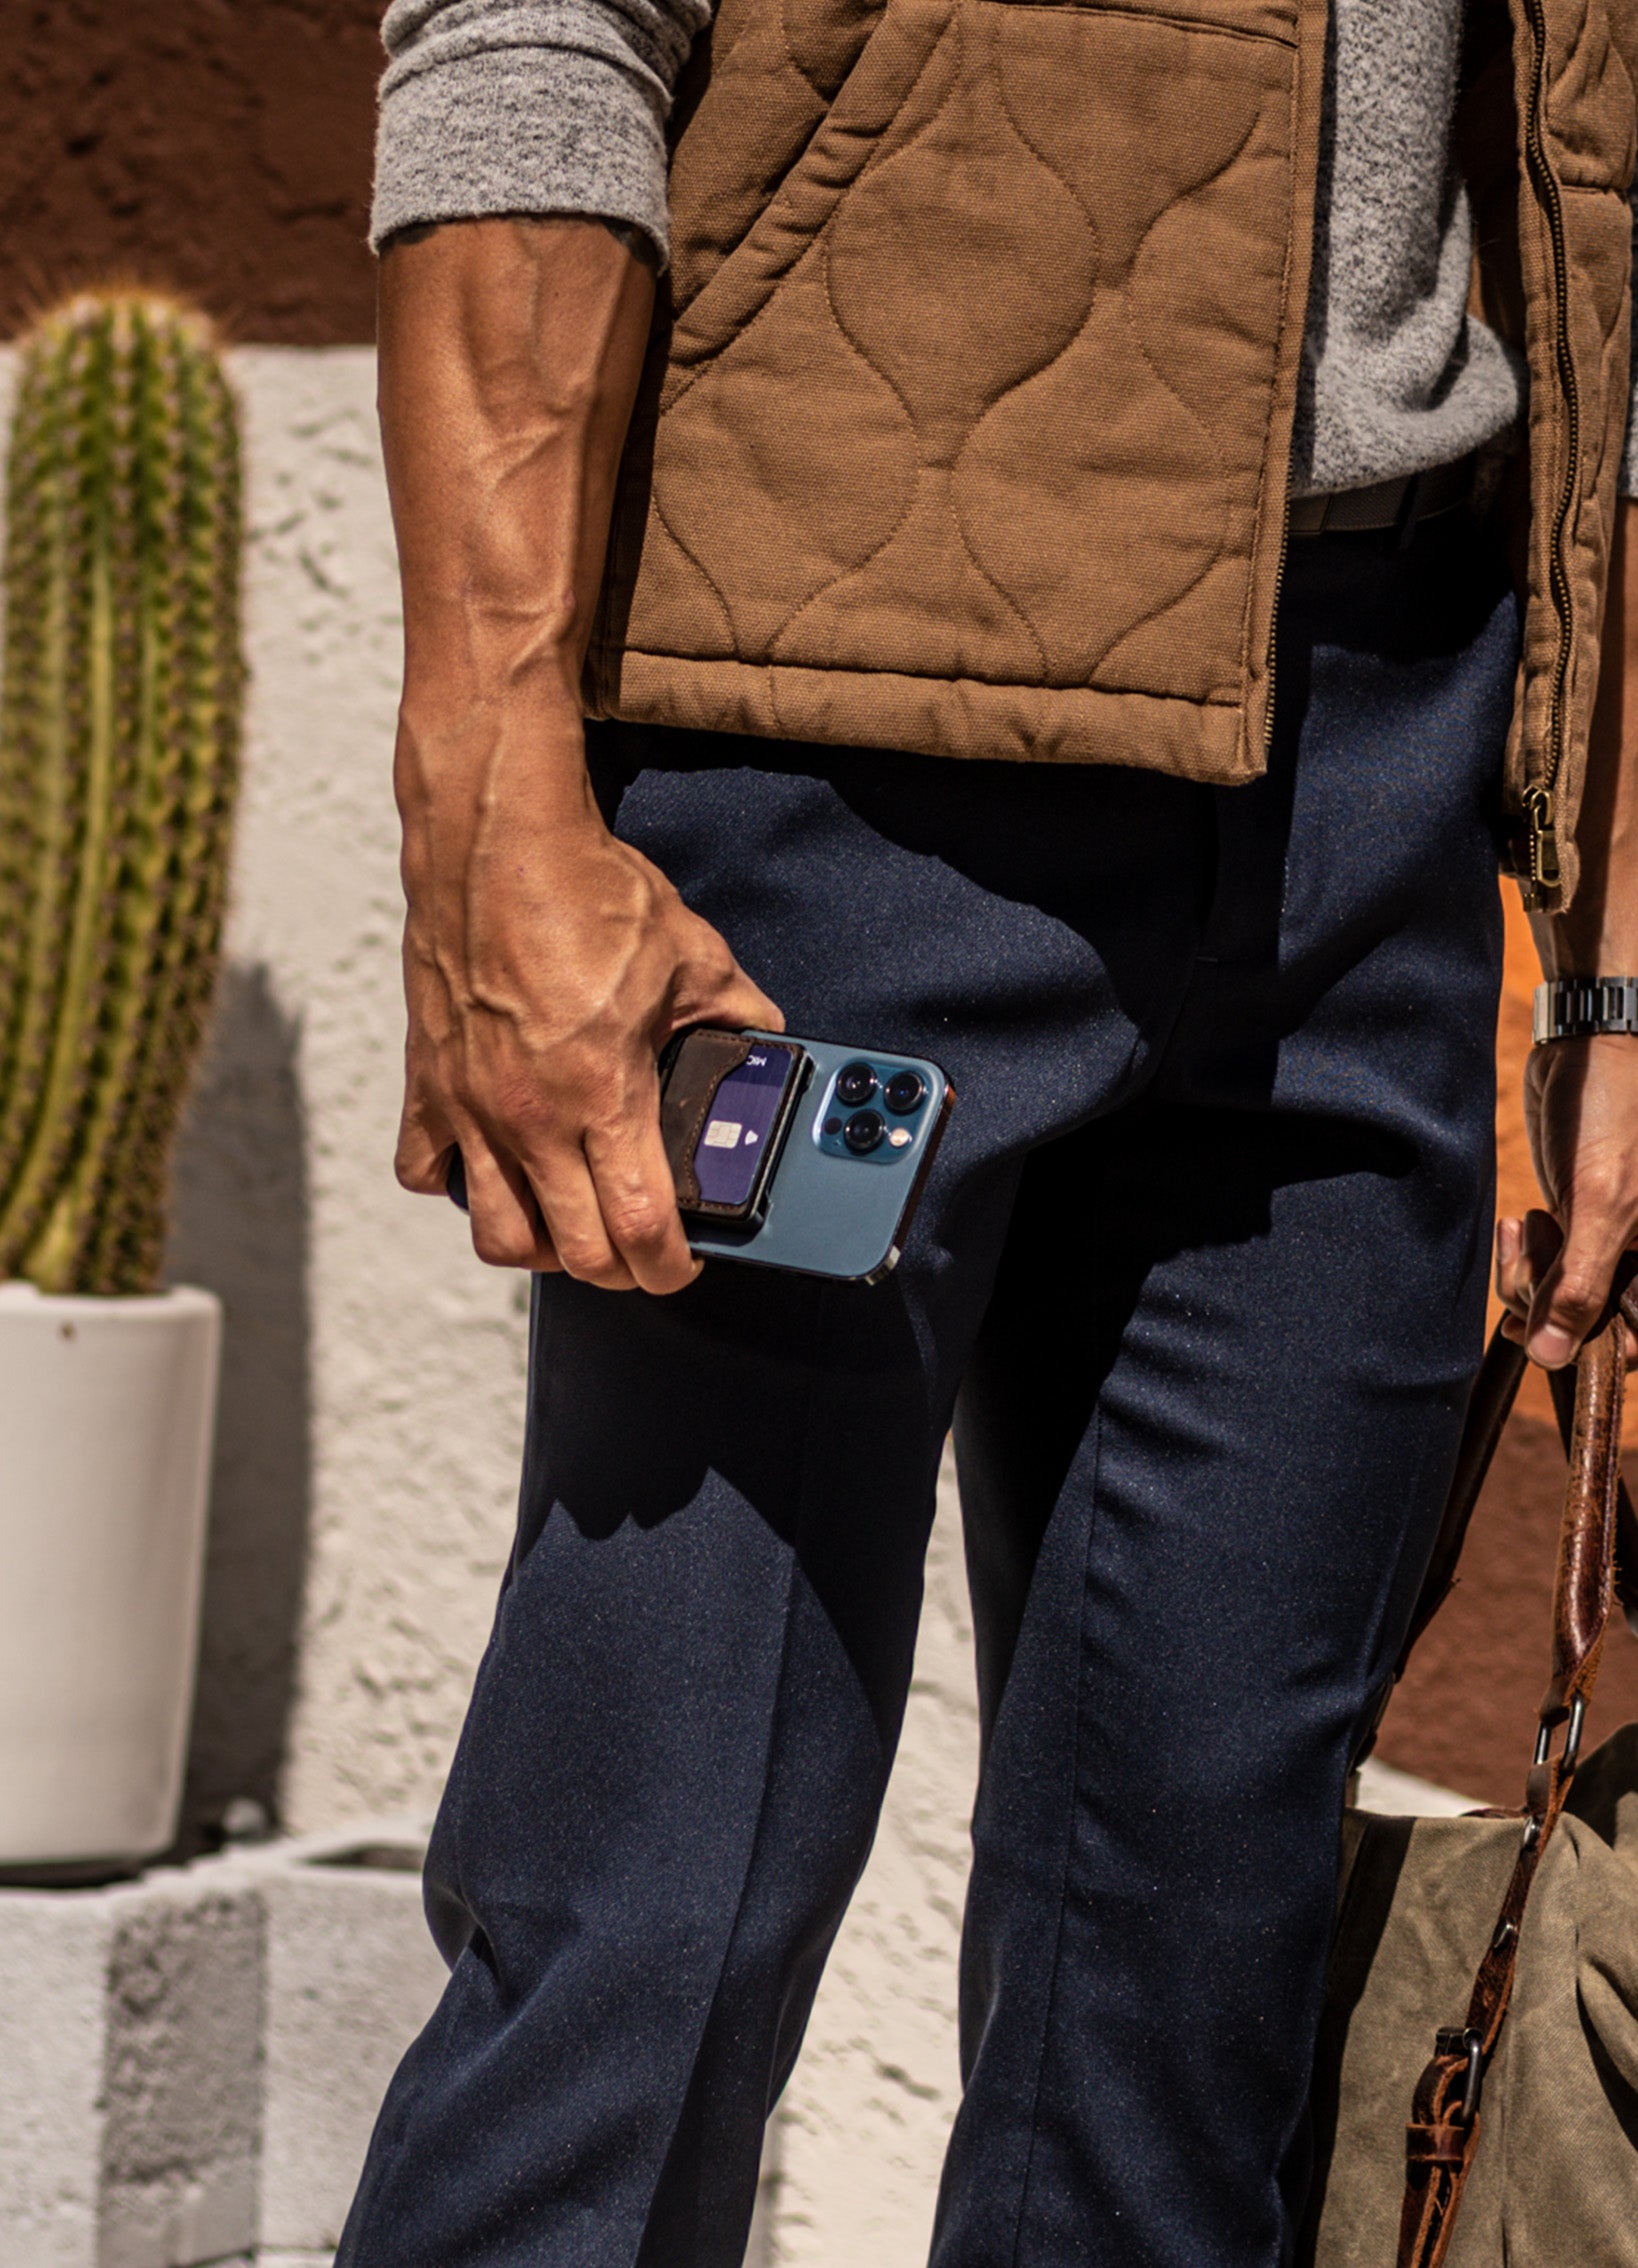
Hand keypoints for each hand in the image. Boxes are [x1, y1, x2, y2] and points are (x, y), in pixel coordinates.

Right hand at [394, 699, 781, 1291]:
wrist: (498, 840)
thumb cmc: (587, 891)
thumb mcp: (691, 955)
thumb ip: (734, 1012)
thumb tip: (763, 1036)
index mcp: (602, 1096)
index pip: (637, 1229)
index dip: (668, 1266)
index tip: (682, 1263)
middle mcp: (530, 1116)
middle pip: (570, 1253)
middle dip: (614, 1269)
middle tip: (636, 1249)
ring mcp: (471, 1106)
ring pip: (496, 1234)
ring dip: (540, 1245)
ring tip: (568, 1223)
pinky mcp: (428, 1083)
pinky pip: (427, 1171)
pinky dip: (459, 1185)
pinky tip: (493, 1162)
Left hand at [1496, 1034, 1637, 1365]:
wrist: (1587, 1051)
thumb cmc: (1612, 1115)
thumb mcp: (1599, 1203)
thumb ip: (1578, 1283)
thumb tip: (1553, 1356)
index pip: (1636, 1341)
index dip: (1596, 1347)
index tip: (1551, 1332)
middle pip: (1588, 1324)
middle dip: (1547, 1301)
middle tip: (1534, 1255)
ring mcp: (1608, 1243)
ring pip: (1557, 1298)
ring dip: (1528, 1275)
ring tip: (1525, 1225)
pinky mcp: (1574, 1225)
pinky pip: (1543, 1269)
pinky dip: (1523, 1258)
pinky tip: (1517, 1224)